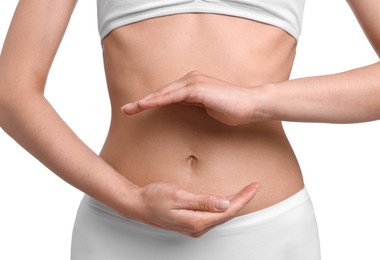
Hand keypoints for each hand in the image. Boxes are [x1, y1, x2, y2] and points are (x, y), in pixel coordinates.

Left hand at [121, 71, 265, 125]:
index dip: (150, 102)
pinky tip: (145, 105)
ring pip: (163, 93)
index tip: (136, 109)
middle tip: (125, 110)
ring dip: (145, 101)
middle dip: (142, 101)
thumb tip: (182, 109)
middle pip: (161, 92)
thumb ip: (193, 105)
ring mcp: (193, 83)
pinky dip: (157, 101)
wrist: (251, 104)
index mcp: (192, 85)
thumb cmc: (232, 109)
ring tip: (129, 109)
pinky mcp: (197, 89)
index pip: (166, 95)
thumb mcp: (207, 108)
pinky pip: (172, 96)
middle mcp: (190, 80)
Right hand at [130, 182, 260, 236]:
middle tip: (254, 186)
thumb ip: (203, 201)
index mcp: (196, 221)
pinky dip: (223, 206)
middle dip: (243, 199)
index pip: (228, 210)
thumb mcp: (178, 196)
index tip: (255, 186)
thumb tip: (224, 203)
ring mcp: (194, 226)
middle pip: (227, 214)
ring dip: (234, 203)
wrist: (136, 205)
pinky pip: (212, 215)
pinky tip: (226, 200)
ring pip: (220, 215)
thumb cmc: (153, 198)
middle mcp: (198, 227)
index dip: (243, 198)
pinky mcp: (190, 222)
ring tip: (245, 192)